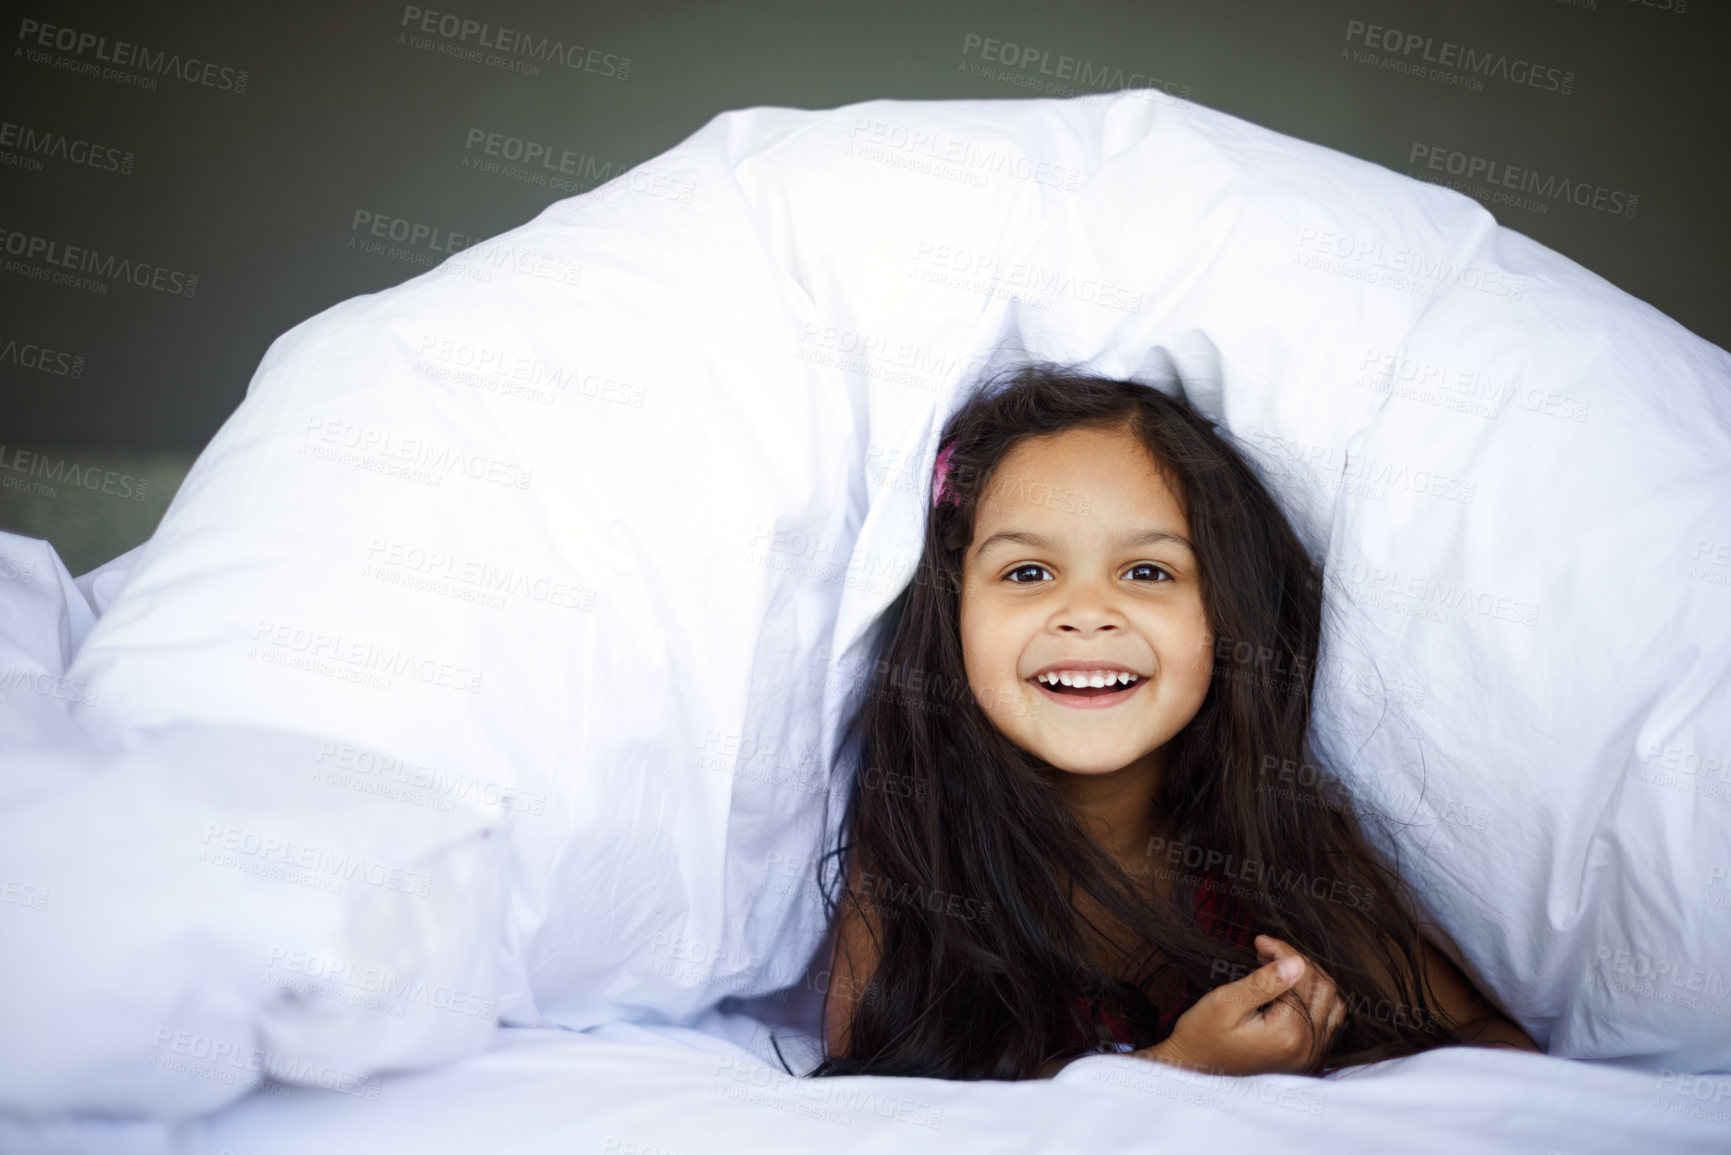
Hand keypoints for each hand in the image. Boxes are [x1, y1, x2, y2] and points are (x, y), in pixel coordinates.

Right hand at [1134, 934, 1346, 1075]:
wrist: (1193, 1069)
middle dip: (1297, 962)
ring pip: (1331, 1004)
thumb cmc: (1202, 1036)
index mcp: (1289, 1033)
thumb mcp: (1225, 1003)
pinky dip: (1314, 999)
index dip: (1284, 952)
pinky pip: (1327, 1021)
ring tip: (1278, 967)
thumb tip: (1297, 963)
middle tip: (1266, 950)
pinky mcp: (1304, 1056)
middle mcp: (1306, 1047)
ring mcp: (1308, 1055)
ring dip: (1310, 979)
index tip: (1260, 941)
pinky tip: (1290, 989)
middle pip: (1323, 988)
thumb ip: (1263, 983)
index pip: (1303, 978)